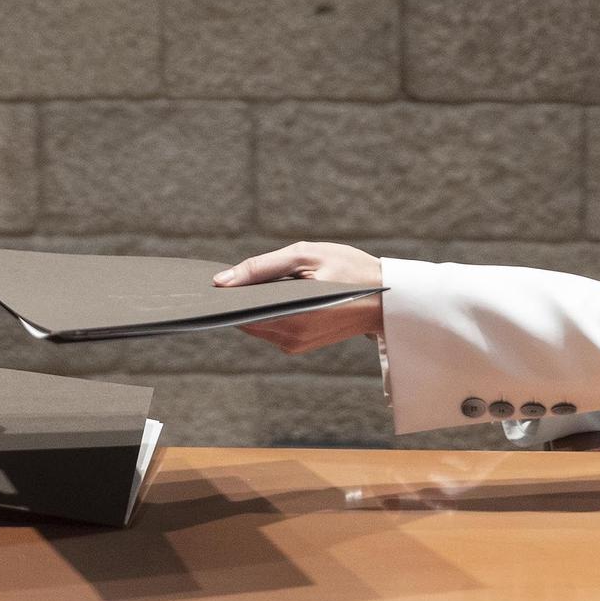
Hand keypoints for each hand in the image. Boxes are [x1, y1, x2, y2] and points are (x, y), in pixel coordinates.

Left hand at [213, 241, 383, 353]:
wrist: (388, 297)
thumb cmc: (349, 269)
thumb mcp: (305, 256)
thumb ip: (261, 267)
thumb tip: (221, 280)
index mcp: (289, 319)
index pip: (238, 313)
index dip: (224, 297)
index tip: (211, 281)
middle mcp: (290, 339)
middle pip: (246, 319)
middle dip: (239, 298)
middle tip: (233, 274)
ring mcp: (295, 345)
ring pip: (258, 323)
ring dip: (255, 304)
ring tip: (257, 279)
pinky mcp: (301, 344)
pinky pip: (272, 327)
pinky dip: (269, 310)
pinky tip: (274, 292)